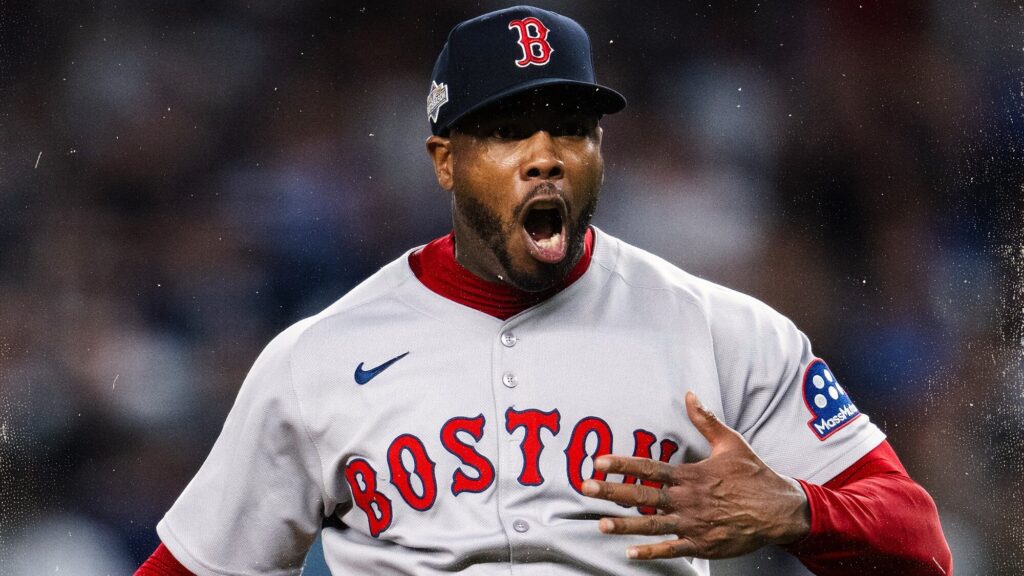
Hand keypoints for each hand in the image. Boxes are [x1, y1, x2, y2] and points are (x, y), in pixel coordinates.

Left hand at [581, 391, 809, 559]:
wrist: (779, 509)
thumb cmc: (753, 474)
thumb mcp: (730, 442)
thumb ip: (705, 420)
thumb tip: (689, 394)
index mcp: (691, 475)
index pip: (650, 467)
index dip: (623, 464)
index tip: (598, 462)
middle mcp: (688, 499)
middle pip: (644, 496)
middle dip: (612, 492)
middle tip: (586, 488)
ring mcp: (694, 524)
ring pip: (653, 525)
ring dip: (625, 525)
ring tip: (600, 523)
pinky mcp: (703, 544)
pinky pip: (673, 549)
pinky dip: (652, 552)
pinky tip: (630, 553)